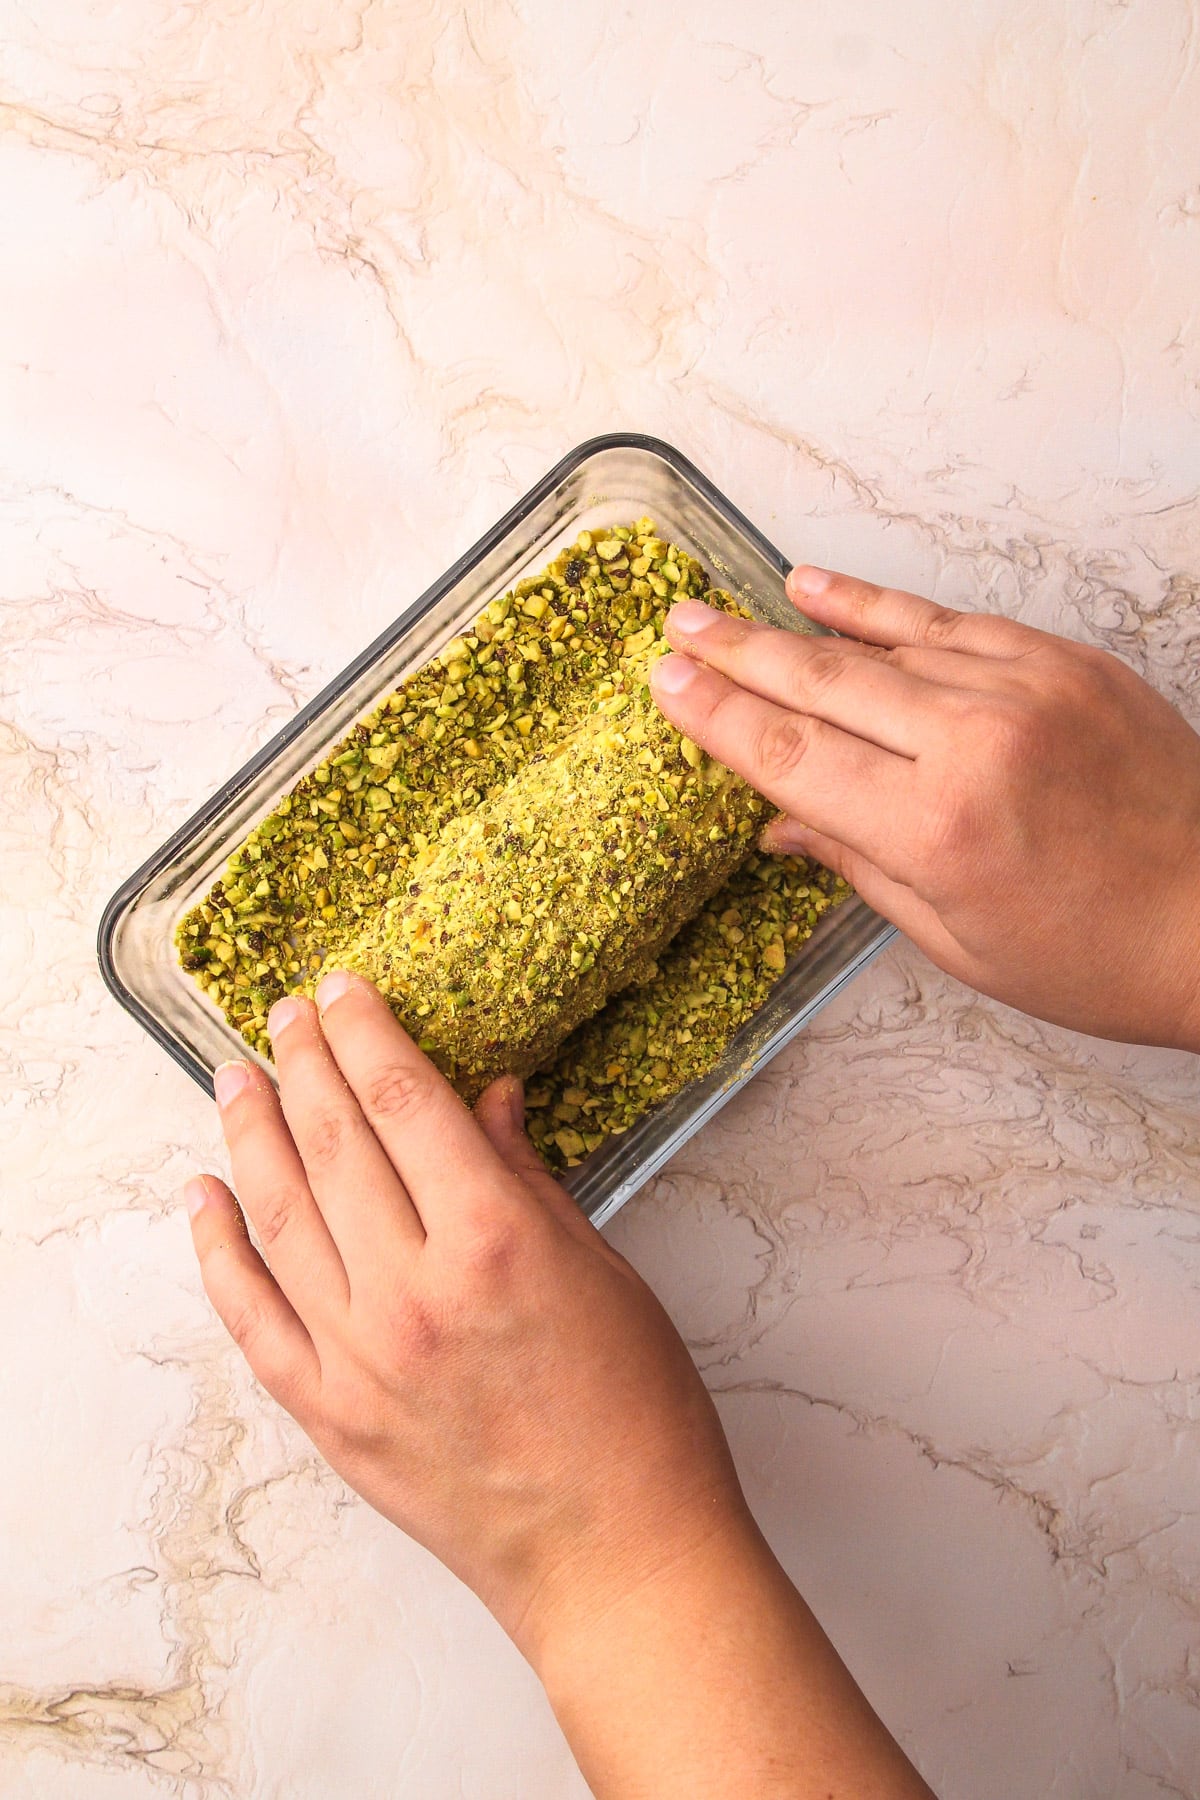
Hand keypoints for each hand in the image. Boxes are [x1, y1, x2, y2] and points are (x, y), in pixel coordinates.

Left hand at [185, 972, 932, 1796]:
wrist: (615, 1557)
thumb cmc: (636, 1416)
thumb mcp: (602, 1272)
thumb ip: (527, 1179)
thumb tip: (487, 1101)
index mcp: (493, 1241)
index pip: (406, 1102)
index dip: (366, 1033)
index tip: (343, 990)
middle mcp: (412, 1291)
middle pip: (334, 1144)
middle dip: (304, 1064)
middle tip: (286, 1015)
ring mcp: (359, 1357)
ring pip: (278, 1217)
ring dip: (250, 1135)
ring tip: (235, 1080)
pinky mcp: (328, 1415)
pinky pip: (252, 1317)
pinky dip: (218, 1251)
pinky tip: (204, 1198)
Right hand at [651, 568, 1199, 1051]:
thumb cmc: (1097, 955)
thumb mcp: (956, 941)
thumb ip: (859, 867)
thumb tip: (783, 825)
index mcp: (936, 830)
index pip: (792, 757)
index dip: (718, 717)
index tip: (667, 685)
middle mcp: (974, 744)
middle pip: (822, 684)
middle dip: (738, 655)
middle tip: (678, 627)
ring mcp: (1025, 689)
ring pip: (881, 642)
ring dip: (797, 625)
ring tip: (730, 606)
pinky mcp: (1065, 661)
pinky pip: (953, 621)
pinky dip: (884, 606)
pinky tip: (828, 590)